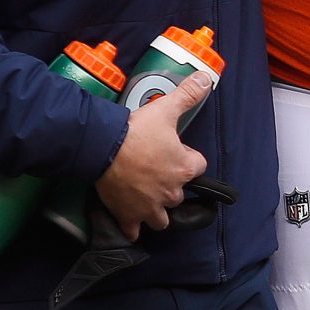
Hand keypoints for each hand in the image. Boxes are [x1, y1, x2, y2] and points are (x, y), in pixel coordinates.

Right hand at [94, 72, 213, 240]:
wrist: (102, 147)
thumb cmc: (136, 130)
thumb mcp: (166, 108)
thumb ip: (188, 94)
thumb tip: (207, 78)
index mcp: (185, 168)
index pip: (198, 166)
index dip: (187, 157)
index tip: (174, 150)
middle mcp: (171, 192)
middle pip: (179, 193)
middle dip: (170, 185)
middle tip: (154, 170)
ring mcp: (150, 207)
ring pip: (162, 218)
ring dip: (157, 210)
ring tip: (147, 197)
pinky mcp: (129, 216)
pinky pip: (135, 231)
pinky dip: (133, 227)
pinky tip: (130, 219)